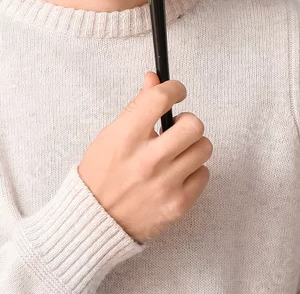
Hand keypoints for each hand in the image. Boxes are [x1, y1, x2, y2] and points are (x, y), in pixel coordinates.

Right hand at [77, 72, 211, 244]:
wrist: (95, 220)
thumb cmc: (100, 174)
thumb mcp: (110, 135)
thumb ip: (136, 107)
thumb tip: (154, 79)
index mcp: (126, 137)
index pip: (160, 98)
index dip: (174, 88)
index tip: (175, 91)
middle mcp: (147, 160)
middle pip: (193, 125)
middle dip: (188, 122)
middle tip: (178, 128)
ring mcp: (165, 184)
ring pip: (203, 148)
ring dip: (192, 146)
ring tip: (177, 153)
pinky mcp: (178, 204)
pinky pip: (204, 175)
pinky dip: (193, 171)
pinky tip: (177, 173)